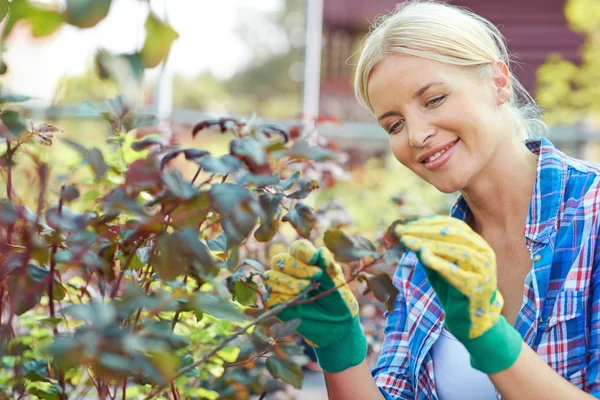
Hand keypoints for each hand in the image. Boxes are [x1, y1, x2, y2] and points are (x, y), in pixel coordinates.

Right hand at [264, 239, 366, 372]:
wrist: (339, 325)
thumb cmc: (339, 300)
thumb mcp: (337, 280)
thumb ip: (328, 264)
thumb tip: (320, 251)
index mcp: (305, 261)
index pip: (296, 248)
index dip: (302, 251)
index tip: (313, 258)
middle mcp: (290, 272)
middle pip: (280, 260)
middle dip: (297, 267)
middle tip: (315, 277)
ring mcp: (281, 288)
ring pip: (272, 277)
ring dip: (290, 282)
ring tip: (307, 289)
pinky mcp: (276, 305)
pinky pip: (270, 296)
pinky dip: (283, 296)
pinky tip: (298, 300)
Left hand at [395, 216, 521, 373]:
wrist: (473, 322)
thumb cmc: (453, 290)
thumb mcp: (436, 266)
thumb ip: (425, 250)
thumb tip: (405, 232)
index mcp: (476, 244)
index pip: (451, 225)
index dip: (427, 223)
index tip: (405, 225)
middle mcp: (483, 253)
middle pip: (453, 234)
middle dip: (424, 231)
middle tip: (401, 231)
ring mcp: (484, 270)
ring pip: (456, 250)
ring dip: (429, 244)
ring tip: (407, 241)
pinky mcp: (478, 287)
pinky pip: (458, 272)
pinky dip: (440, 263)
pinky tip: (424, 257)